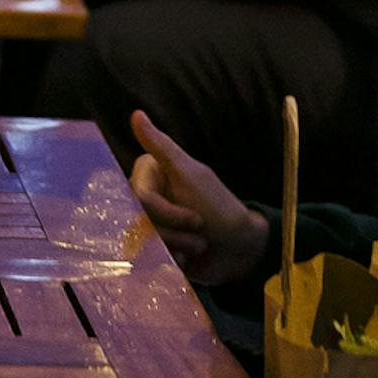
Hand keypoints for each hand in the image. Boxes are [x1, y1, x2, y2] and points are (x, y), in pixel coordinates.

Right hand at [130, 109, 269, 288]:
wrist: (242, 249)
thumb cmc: (220, 207)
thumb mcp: (191, 176)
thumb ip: (161, 147)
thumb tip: (136, 113)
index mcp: (151, 175)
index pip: (140, 198)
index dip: (166, 212)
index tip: (195, 216)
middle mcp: (145, 198)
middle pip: (139, 222)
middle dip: (175, 233)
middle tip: (201, 233)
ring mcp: (149, 225)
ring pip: (143, 244)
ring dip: (176, 249)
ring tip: (199, 246)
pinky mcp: (154, 250)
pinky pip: (147, 261)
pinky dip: (170, 263)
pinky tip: (187, 261)